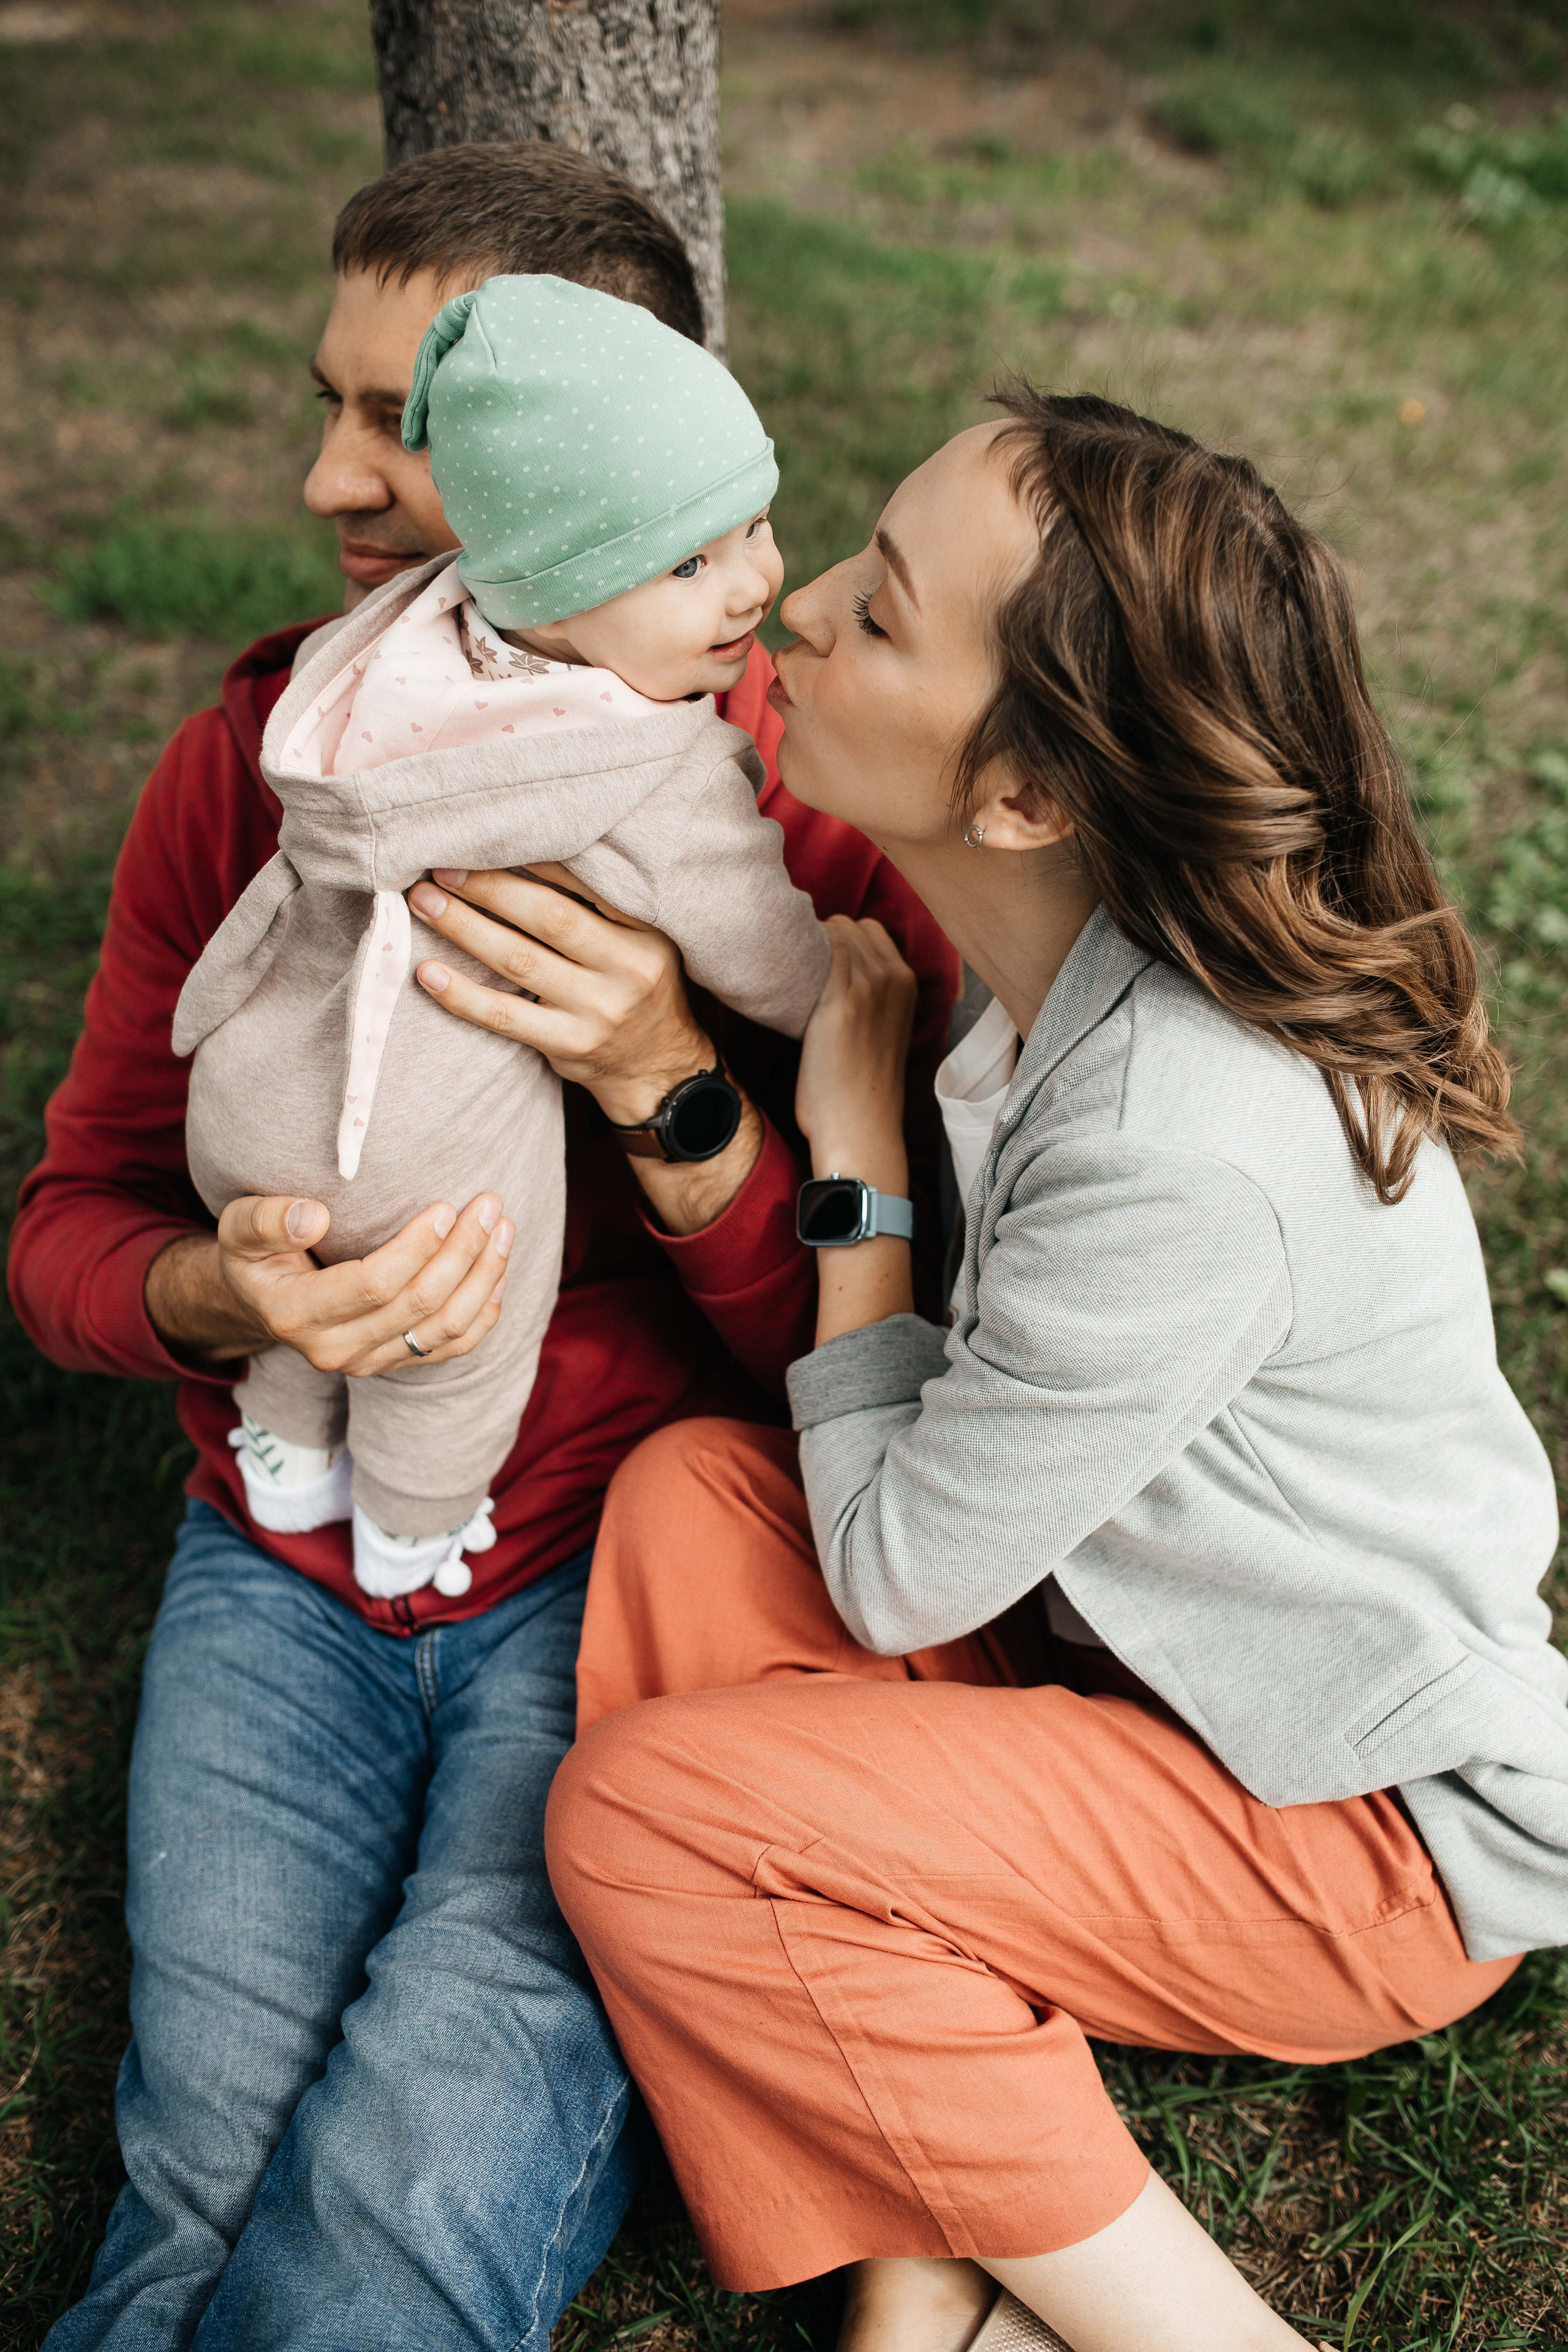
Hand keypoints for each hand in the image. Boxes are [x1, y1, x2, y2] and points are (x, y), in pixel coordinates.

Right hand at [145, 1192, 512, 1373]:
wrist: (259, 1301)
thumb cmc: (254, 1254)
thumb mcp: (238, 1228)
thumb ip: (267, 1221)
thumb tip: (313, 1217)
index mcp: (296, 1314)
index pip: (373, 1285)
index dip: (416, 1248)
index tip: (445, 1207)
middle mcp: (334, 1349)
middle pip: (418, 1305)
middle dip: (462, 1252)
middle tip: (489, 1204)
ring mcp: (368, 1362)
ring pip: (444, 1329)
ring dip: (482, 1278)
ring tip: (502, 1229)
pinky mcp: (392, 1363)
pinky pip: (452, 1347)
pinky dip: (483, 1312)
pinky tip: (498, 1272)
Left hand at [408, 865, 715, 1128]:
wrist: (657, 1067)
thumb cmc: (636, 988)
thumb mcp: (641, 940)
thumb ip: (599, 905)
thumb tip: (521, 853)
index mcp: (643, 933)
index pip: (583, 884)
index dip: (530, 859)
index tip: (485, 841)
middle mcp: (625, 971)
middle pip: (547, 918)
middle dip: (488, 888)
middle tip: (441, 868)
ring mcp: (595, 1012)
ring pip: (518, 962)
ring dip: (463, 928)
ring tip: (424, 903)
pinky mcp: (567, 1045)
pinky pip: (504, 1016)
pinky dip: (462, 994)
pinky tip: (428, 972)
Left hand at [795, 915, 916, 1194]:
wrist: (859, 1129)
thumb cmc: (859, 1087)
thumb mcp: (878, 1031)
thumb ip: (867, 995)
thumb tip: (825, 969)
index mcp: (907, 983)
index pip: (867, 929)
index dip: (837, 941)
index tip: (813, 962)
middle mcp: (893, 977)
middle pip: (847, 925)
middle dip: (820, 939)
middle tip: (796, 970)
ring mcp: (870, 986)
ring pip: (829, 932)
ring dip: (804, 946)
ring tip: (786, 976)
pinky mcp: (840, 1002)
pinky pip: (815, 952)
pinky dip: (795, 956)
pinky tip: (779, 980)